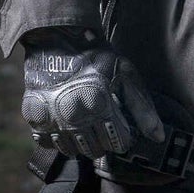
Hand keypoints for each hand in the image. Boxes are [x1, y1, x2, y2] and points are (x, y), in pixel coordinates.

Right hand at [21, 29, 164, 158]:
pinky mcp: (35, 119)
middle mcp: (75, 117)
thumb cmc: (97, 57)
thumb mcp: (126, 76)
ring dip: (83, 144)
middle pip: (96, 150)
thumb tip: (158, 138)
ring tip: (88, 127)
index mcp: (100, 106)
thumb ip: (143, 109)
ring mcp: (52, 120)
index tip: (123, 129)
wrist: (58, 41)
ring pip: (72, 151)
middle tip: (105, 126)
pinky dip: (59, 140)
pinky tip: (67, 127)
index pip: (119, 143)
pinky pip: (49, 144)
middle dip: (105, 142)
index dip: (124, 137)